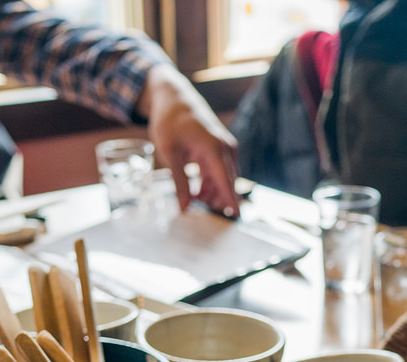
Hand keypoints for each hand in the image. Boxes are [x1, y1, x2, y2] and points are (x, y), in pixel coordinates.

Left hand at [137, 64, 240, 215]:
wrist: (175, 98)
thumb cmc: (170, 122)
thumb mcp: (170, 154)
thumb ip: (179, 182)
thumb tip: (184, 208)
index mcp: (214, 148)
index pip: (226, 181)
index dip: (231, 201)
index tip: (237, 217)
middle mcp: (225, 148)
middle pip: (227, 183)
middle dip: (215, 199)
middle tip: (196, 207)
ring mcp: (226, 147)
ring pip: (224, 179)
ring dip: (211, 192)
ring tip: (193, 197)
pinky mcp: (222, 148)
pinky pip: (221, 172)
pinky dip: (211, 182)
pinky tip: (197, 189)